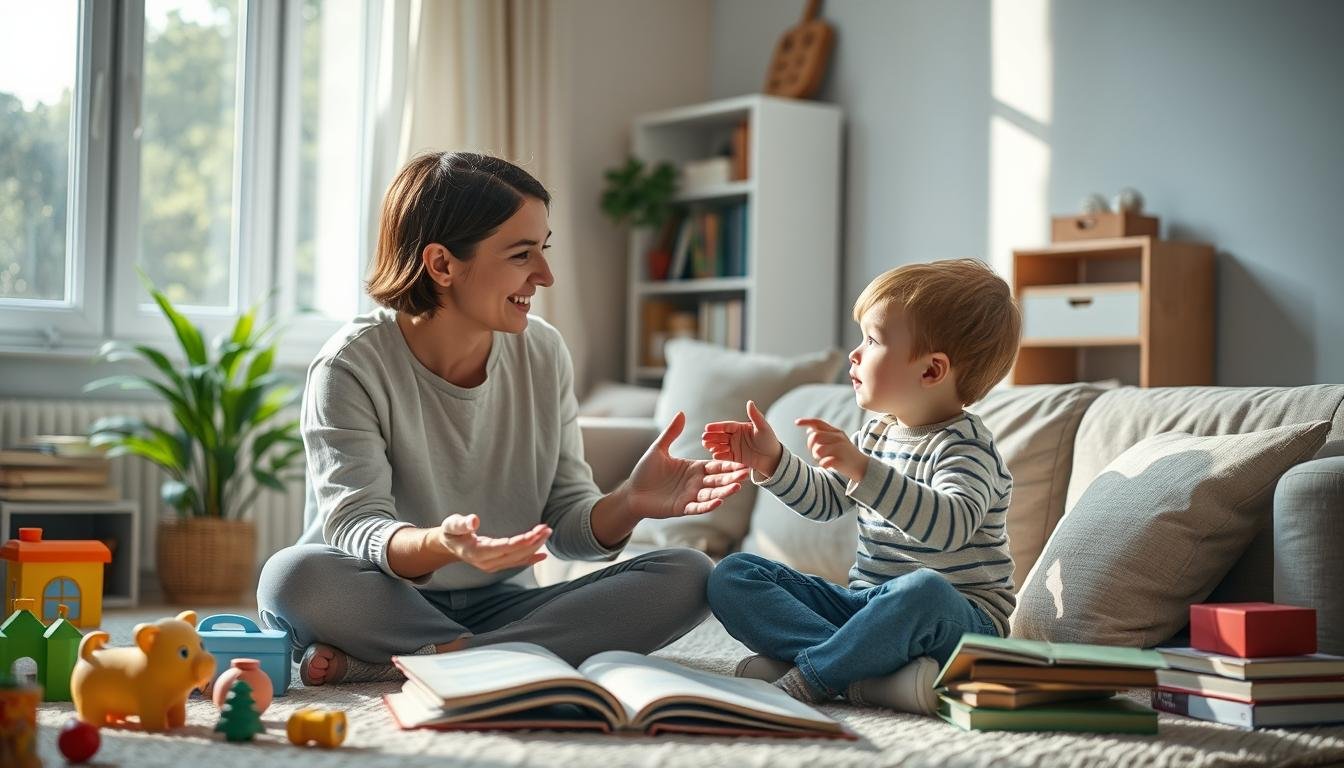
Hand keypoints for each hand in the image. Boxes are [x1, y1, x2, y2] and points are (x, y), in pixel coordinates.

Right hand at [436, 514, 550, 571]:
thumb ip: (461, 523)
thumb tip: (474, 520)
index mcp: (477, 553)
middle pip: (515, 554)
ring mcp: (492, 566)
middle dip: (533, 542)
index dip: (521, 542)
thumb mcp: (452, 524)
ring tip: (546, 532)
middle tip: (546, 528)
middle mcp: (486, 563)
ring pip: (518, 558)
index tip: (535, 532)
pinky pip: (516, 563)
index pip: (504, 548)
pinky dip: (531, 559)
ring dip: (534, 547)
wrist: (449, 545)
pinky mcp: (497, 565)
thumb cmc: (452, 532)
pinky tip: (543, 555)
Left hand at [627, 411, 750, 520]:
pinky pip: (697, 508)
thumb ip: (671, 433)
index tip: (743, 461)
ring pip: (711, 494)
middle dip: (732, 477)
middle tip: (746, 473)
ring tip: (737, 487)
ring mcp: (690, 497)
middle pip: (718, 480)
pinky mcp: (681, 508)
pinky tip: (719, 502)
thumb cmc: (645, 471)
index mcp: (693, 468)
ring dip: (725, 491)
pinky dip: (708, 506)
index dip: (729, 464)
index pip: (716, 466)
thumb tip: (682, 413)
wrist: (632, 492)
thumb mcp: (658, 449)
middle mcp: (695, 483)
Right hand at [701, 400, 783, 476]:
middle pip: (721, 436)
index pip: (726, 426)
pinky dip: (720, 455)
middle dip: (711, 437)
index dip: (717, 427)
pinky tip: (714, 455)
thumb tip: (750, 402)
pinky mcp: (735, 457)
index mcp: (740, 427)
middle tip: (703, 438)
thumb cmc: (769, 440)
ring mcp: (734, 447)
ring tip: (706, 446)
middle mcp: (735, 436)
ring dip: (713, 445)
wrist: (773, 458)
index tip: (707, 427)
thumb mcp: (763, 427)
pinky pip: (725, 456)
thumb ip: (755, 416)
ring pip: (721, 445)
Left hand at [795, 417, 867, 481]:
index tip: (796, 423)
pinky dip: (823, 464)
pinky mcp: (842, 460)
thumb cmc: (846, 455)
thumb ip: (824, 434)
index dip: (806, 421)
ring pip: (818, 450)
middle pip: (815, 436)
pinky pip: (824, 462)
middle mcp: (838, 437)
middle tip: (816, 454)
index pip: (818, 423)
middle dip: (811, 446)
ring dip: (816, 457)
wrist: (864, 467)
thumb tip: (809, 430)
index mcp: (836, 432)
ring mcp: (841, 448)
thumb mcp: (837, 441)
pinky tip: (827, 465)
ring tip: (823, 459)